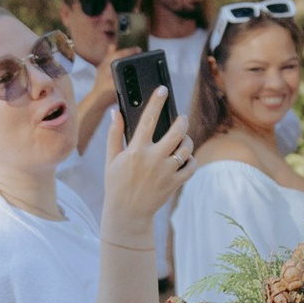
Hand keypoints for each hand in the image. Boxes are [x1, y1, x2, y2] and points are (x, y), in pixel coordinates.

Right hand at [99, 87, 193, 239]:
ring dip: (187, 141)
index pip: (147, 120)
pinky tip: (184, 159)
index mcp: (136, 150)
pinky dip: (191, 161)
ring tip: (182, 140)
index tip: (162, 89)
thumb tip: (116, 112)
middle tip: (181, 118)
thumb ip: (115, 135)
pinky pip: (191, 166)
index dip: (156, 102)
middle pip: (176, 132)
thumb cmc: (117, 184)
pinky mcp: (175, 183)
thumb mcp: (112, 159)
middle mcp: (153, 159)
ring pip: (186, 148)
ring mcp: (166, 172)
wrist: (127, 213)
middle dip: (181, 121)